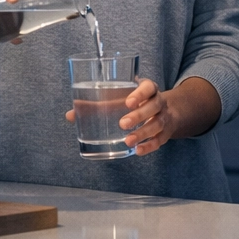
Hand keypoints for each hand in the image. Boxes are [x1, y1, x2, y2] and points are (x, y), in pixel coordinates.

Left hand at [63, 77, 219, 156]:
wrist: (167, 111)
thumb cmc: (136, 102)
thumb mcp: (122, 97)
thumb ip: (97, 104)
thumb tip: (70, 115)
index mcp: (149, 89)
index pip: (148, 87)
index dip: (140, 94)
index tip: (128, 102)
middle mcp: (159, 102)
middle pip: (153, 107)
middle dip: (139, 115)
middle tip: (122, 124)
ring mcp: (164, 118)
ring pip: (156, 124)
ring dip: (142, 133)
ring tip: (128, 141)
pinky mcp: (164, 133)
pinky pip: (159, 140)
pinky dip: (149, 146)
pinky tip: (137, 151)